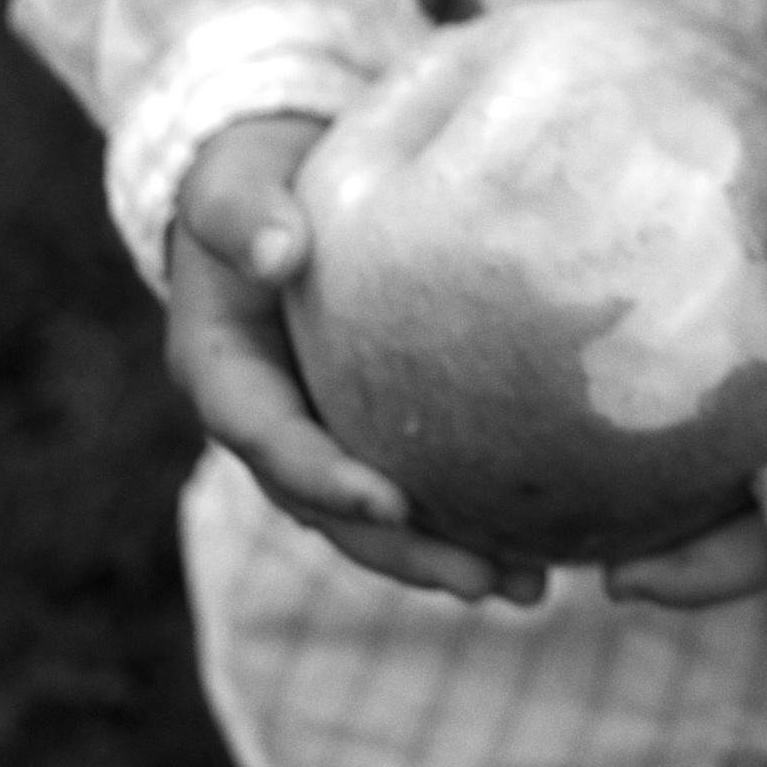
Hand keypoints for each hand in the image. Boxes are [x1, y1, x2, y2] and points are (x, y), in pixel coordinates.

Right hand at [169, 115, 546, 607]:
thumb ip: (246, 218)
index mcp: (225, 378)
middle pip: (331, 510)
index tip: (392, 503)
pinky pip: (417, 473)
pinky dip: (466, 509)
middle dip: (405, 552)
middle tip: (486, 582)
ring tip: (528, 588)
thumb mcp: (231, 188)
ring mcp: (322, 427)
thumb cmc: (247, 180)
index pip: (273, 445)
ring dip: (444, 556)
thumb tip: (283, 253)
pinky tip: (541, 536)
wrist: (271, 177)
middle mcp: (272, 422)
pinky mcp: (369, 416)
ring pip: (378, 514)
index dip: (325, 481)